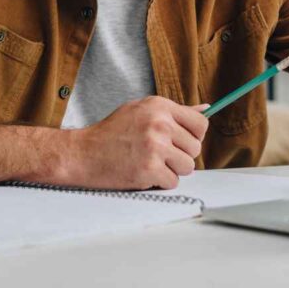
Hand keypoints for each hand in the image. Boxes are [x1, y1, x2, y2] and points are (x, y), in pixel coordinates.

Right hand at [64, 96, 208, 190]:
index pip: (200, 123)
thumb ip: (174, 111)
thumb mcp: (140, 110)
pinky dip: (160, 183)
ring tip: (152, 164)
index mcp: (160, 106)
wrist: (82, 153)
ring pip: (187, 167)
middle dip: (181, 155)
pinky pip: (173, 182)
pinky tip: (144, 174)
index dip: (195, 136)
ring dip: (172, 170)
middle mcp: (160, 124)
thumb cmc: (111, 132)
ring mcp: (155, 147)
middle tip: (161, 155)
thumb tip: (207, 108)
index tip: (183, 141)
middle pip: (195, 148)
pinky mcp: (149, 169)